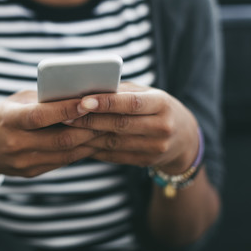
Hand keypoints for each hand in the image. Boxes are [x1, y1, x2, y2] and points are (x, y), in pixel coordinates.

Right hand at [0, 90, 101, 184]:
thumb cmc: (0, 117)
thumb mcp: (14, 102)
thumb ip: (41, 100)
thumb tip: (76, 94)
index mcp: (8, 120)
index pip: (40, 116)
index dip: (66, 110)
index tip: (88, 101)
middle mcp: (15, 144)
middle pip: (59, 138)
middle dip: (88, 127)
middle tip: (110, 116)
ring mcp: (23, 162)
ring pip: (65, 153)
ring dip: (89, 141)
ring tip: (107, 128)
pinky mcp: (31, 172)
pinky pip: (61, 162)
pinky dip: (79, 150)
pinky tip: (92, 140)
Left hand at [64, 83, 199, 173]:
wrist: (184, 139)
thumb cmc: (157, 107)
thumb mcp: (148, 94)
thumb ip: (122, 91)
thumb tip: (88, 88)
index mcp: (162, 104)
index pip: (131, 103)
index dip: (106, 103)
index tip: (82, 101)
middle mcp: (162, 127)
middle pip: (119, 125)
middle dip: (90, 120)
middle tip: (65, 116)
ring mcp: (155, 148)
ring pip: (114, 142)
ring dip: (88, 136)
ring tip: (67, 128)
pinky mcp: (146, 161)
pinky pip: (114, 156)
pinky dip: (95, 149)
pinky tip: (78, 142)